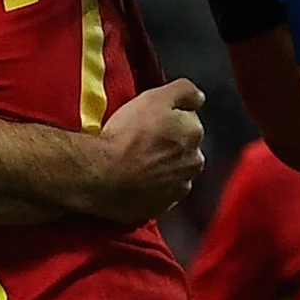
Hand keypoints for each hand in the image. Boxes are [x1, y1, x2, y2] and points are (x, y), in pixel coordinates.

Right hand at [68, 80, 207, 223]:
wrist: (101, 175)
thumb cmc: (127, 135)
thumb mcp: (155, 98)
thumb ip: (184, 91)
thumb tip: (198, 97)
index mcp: (194, 134)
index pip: (188, 120)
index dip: (167, 118)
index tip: (149, 120)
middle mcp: (193, 163)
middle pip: (182, 148)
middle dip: (168, 144)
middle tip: (140, 140)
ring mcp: (177, 188)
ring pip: (172, 172)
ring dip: (160, 166)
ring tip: (134, 161)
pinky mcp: (160, 208)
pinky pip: (159, 193)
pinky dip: (150, 187)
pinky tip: (133, 179)